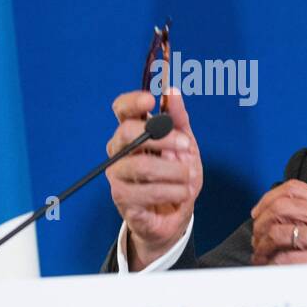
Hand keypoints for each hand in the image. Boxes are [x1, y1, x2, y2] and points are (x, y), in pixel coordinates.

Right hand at [105, 89, 202, 269]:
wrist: (175, 214)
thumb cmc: (176, 176)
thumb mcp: (185, 144)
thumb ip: (178, 118)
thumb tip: (172, 92)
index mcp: (133, 132)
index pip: (122, 109)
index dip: (132, 101)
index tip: (151, 100)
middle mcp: (120, 151)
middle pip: (127, 133)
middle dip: (163, 138)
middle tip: (186, 146)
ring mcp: (118, 175)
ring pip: (141, 165)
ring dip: (173, 171)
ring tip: (188, 177)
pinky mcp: (122, 198)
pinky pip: (148, 191)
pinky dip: (173, 191)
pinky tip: (181, 192)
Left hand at [250, 180, 306, 265]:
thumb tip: (275, 214)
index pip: (294, 187)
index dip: (269, 198)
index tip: (258, 212)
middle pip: (281, 206)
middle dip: (261, 222)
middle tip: (256, 236)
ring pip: (277, 232)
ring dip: (261, 245)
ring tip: (260, 254)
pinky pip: (283, 258)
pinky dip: (270, 262)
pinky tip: (270, 267)